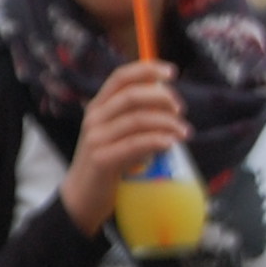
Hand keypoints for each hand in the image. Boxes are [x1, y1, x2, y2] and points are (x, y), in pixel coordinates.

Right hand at [59, 59, 186, 233]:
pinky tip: (170, 143)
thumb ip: (134, 115)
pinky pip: (135, 144)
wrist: (81, 196)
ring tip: (183, 132)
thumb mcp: (115, 133)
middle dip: (162, 99)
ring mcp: (96, 139)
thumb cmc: (106, 161)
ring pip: (137, 120)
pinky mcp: (102, 160)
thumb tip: (165, 97)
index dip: (146, 70)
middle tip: (180, 110)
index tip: (171, 72)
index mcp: (97, 107)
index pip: (120, 78)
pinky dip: (157, 141)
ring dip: (167, 123)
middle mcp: (94, 119)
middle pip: (132, 96)